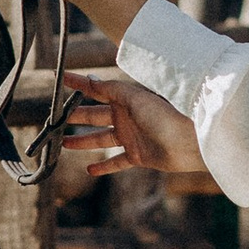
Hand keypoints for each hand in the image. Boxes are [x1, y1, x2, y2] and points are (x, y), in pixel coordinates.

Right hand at [61, 79, 212, 183]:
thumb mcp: (136, 97)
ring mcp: (132, 137)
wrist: (193, 140)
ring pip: (101, 139)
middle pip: (95, 116)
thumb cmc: (168, 114)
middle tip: (55, 118)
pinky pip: (117, 162)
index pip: (97, 89)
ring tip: (63, 143)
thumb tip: (89, 79)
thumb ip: (111, 89)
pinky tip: (89, 170)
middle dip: (76, 116)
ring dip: (83, 141)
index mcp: (126, 98)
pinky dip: (104, 167)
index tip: (60, 79)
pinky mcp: (139, 156)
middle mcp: (127, 116)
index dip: (79, 84)